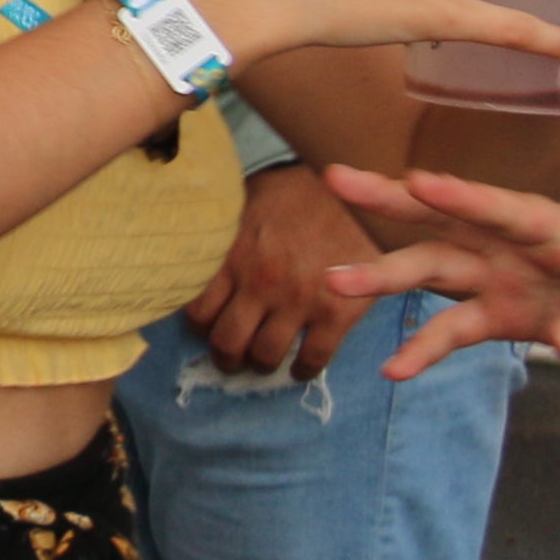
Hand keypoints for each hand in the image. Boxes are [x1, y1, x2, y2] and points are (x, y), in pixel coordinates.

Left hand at [188, 162, 386, 379]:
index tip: (208, 329)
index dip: (200, 327)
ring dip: (261, 365)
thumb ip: (225, 233)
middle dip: (226, 356)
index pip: (198, 311)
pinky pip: (313, 358)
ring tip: (263, 362)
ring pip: (265, 356)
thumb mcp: (248, 199)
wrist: (360, 190)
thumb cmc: (300, 189)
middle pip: (227, 341)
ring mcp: (298, 301)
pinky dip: (304, 370)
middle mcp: (260, 284)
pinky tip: (301, 368)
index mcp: (234, 256)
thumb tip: (201, 244)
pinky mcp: (337, 313)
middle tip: (232, 358)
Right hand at [315, 164, 559, 377]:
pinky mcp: (509, 317)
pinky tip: (393, 368)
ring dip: (388, 276)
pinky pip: (457, 329)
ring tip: (336, 282)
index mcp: (559, 227)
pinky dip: (426, 347)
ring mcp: (508, 280)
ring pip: (436, 271)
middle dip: (392, 204)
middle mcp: (519, 247)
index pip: (505, 208)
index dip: (463, 197)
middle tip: (337, 181)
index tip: (418, 182)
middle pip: (447, 223)